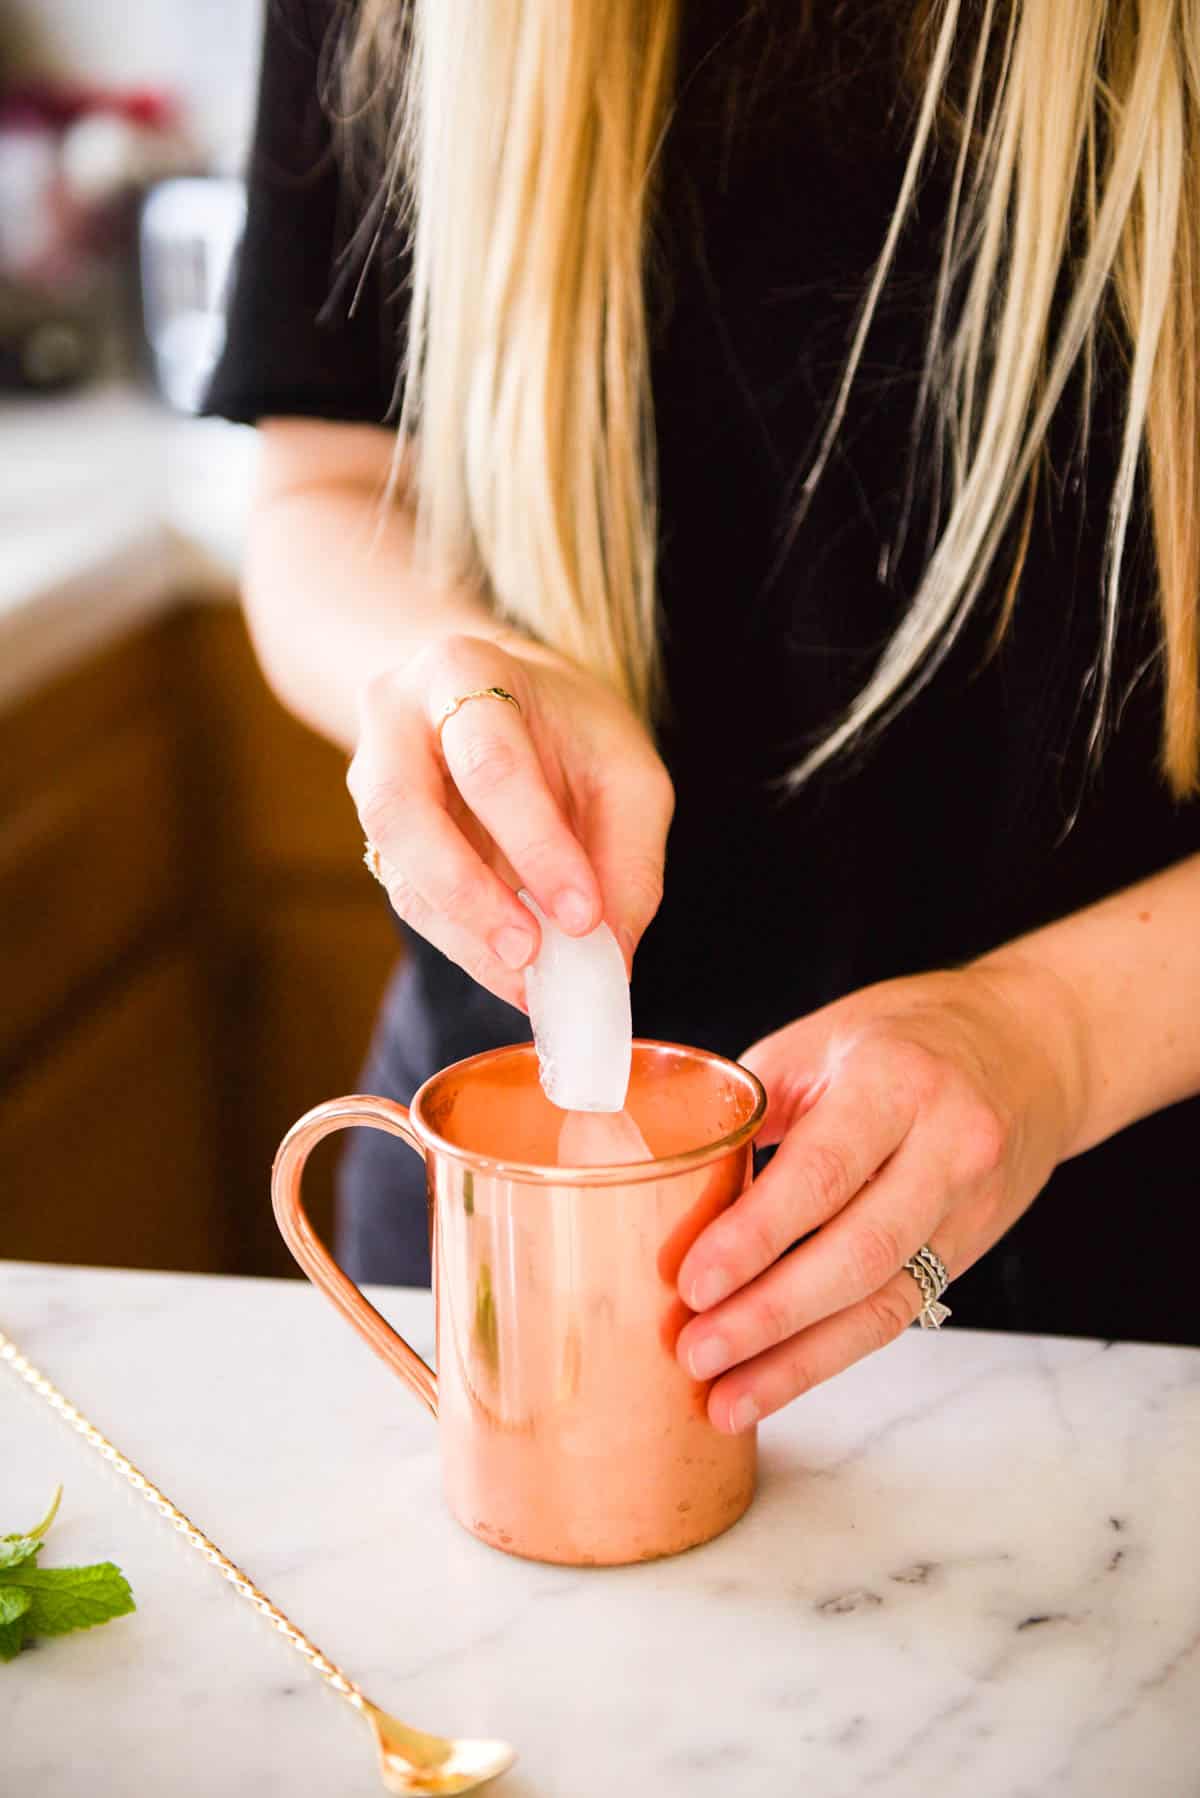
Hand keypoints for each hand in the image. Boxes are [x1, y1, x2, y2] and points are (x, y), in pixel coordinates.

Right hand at [346, 631, 673, 1006]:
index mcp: (462, 671)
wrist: (499, 699)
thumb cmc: (568, 729)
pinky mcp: (380, 836)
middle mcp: (395, 718)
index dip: (537, 846)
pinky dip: (463, 944)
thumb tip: (614, 954)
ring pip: (397, 867)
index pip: (490, 764)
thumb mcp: (625, 769)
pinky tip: (510, 971)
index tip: (583, 916)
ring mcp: (371, 777)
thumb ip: (627, 857)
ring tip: (529, 978)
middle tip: (532, 955)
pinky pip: (410, 899)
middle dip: (471, 895)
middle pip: (403, 812)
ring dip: (465, 934)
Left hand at [675, 960, 1087, 1430]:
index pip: (821, 1172)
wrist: (1032, 1046)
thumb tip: (660, 1178)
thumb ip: (750, 1109)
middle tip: (695, 1351)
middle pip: (857, 1253)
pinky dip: (831, 1353)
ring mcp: (968, 1206)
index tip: (692, 1283)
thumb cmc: (907, 1035)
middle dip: (769, 1315)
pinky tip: (776, 1380)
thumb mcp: (821, 1043)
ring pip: (882, 1301)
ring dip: (798, 1360)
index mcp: (894, 1080)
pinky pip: (898, 1311)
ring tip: (725, 1397)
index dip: (754, 1237)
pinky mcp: (971, 1248)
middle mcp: (946, 1146)